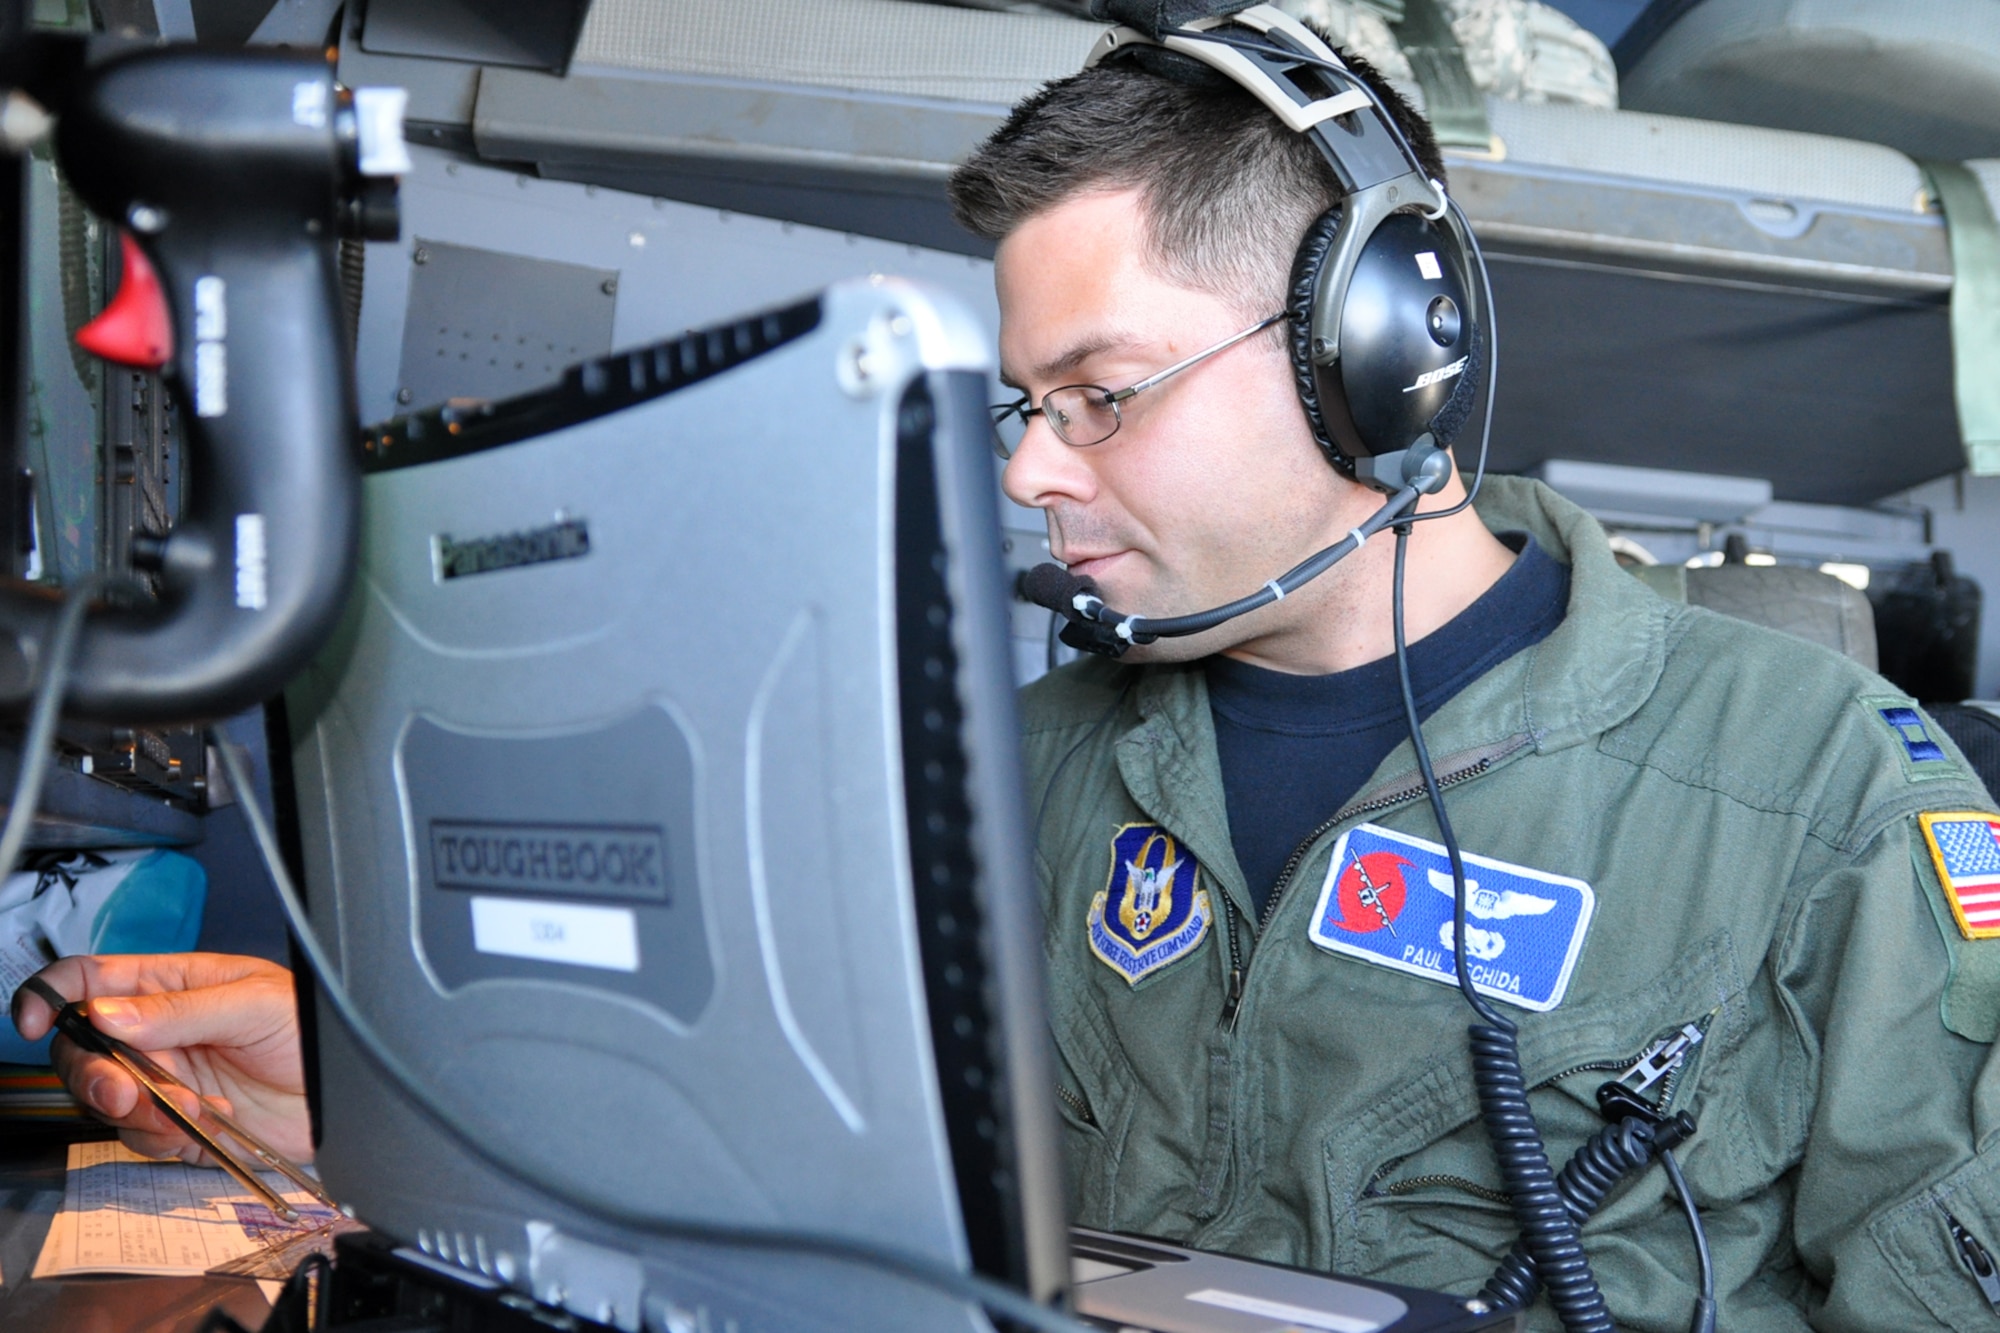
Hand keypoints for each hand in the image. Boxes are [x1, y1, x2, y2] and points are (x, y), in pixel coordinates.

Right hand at [10, 952, 311, 1163]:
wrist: (346, 1094)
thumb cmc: (312, 1030)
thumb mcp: (254, 1004)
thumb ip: (180, 1010)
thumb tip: (108, 1011)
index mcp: (173, 985)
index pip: (91, 980)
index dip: (50, 995)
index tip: (33, 1021)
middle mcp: (159, 1032)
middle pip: (82, 1048)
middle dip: (91, 1073)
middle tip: (122, 1090)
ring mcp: (166, 1079)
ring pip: (104, 1098)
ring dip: (133, 1110)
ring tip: (184, 1107)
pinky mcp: (179, 1122)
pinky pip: (140, 1136)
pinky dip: (163, 1135)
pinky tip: (205, 1123)